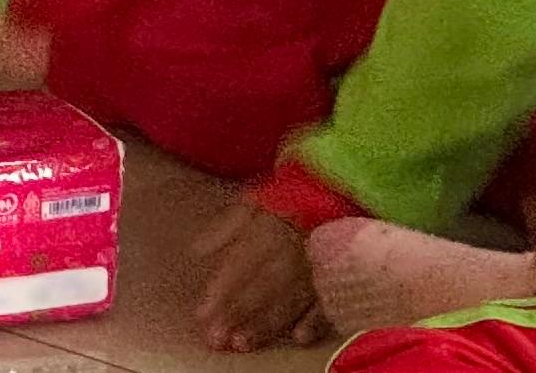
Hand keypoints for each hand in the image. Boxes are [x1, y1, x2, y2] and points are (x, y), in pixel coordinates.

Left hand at [194, 195, 326, 353]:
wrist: (338, 193)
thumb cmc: (288, 200)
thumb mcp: (254, 202)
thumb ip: (226, 226)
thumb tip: (197, 251)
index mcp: (270, 228)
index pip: (241, 262)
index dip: (221, 289)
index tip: (202, 313)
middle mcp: (293, 247)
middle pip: (263, 284)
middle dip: (239, 312)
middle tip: (217, 337)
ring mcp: (318, 264)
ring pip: (291, 298)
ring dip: (267, 323)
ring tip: (243, 342)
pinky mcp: (338, 277)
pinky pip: (329, 300)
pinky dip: (316, 321)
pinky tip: (299, 337)